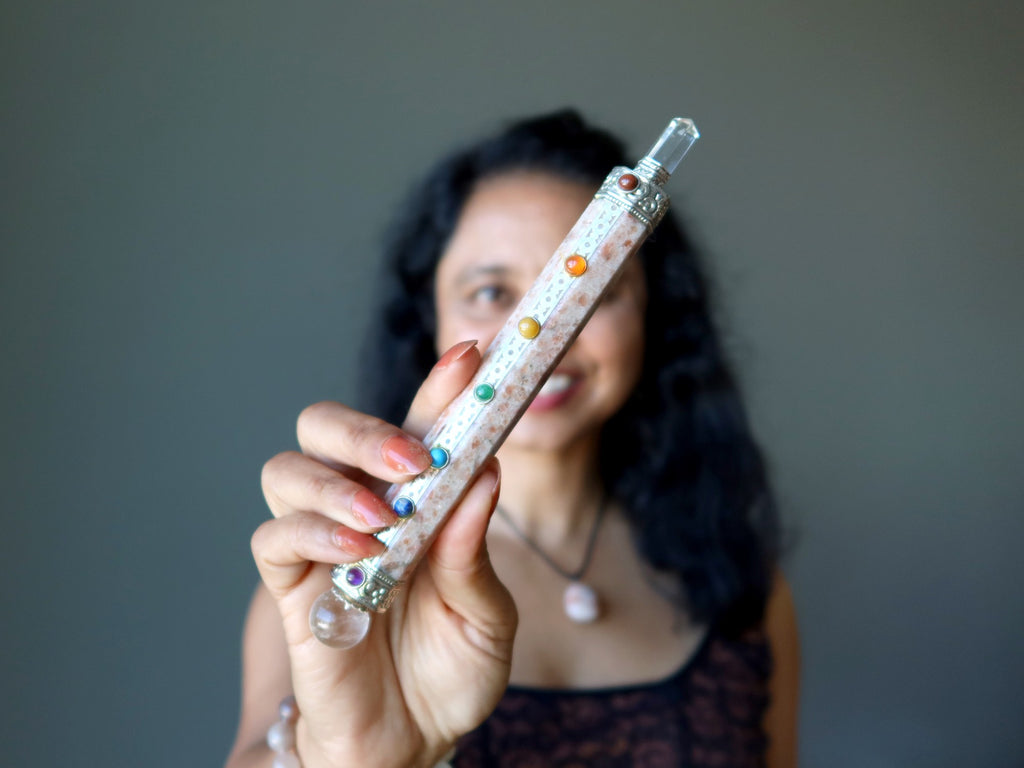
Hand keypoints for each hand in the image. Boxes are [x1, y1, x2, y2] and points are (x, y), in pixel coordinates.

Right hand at [252, 340, 516, 767]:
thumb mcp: (487, 614)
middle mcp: (362, 508)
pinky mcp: (290, 584)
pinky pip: (276, 535)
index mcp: (417, 501)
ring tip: (385, 521)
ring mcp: (321, 543)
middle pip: (326, 425)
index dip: (440, 387)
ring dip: (336, 480)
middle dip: (368, 427)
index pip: (419, 427)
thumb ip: (476, 551)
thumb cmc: (451, 671)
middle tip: (415, 460)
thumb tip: (484, 476)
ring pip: (289, 467)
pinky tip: (360, 553)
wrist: (414, 741)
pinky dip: (315, 532)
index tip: (471, 356)